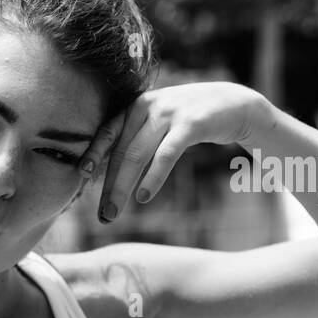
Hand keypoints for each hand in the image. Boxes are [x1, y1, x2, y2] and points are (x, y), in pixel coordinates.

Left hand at [79, 82, 271, 222]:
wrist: (236, 104)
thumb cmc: (191, 119)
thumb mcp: (161, 122)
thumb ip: (138, 138)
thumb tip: (109, 170)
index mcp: (136, 105)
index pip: (108, 132)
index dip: (93, 154)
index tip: (81, 176)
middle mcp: (148, 105)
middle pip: (121, 150)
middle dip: (109, 185)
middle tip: (103, 214)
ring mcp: (169, 113)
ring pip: (137, 154)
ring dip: (123, 187)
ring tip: (115, 212)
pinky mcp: (190, 124)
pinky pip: (166, 154)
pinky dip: (153, 177)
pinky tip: (144, 196)